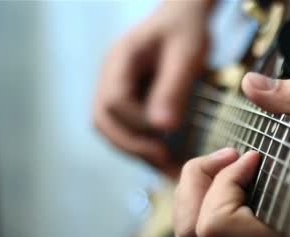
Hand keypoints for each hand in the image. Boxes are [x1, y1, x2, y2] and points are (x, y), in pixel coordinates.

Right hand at [92, 1, 213, 176]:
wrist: (183, 18)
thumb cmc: (187, 30)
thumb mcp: (187, 55)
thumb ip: (173, 88)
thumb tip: (163, 127)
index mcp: (120, 59)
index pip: (114, 102)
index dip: (138, 123)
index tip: (169, 132)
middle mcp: (109, 76)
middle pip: (103, 121)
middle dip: (132, 145)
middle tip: (164, 161)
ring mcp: (114, 88)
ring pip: (109, 129)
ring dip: (134, 150)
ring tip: (165, 164)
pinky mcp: (126, 100)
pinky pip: (123, 128)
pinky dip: (140, 145)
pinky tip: (163, 156)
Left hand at [174, 73, 289, 236]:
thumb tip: (251, 84)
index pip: (216, 224)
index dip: (225, 179)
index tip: (255, 154)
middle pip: (192, 234)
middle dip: (200, 183)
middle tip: (231, 157)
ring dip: (194, 198)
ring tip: (224, 171)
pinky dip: (201, 212)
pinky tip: (228, 188)